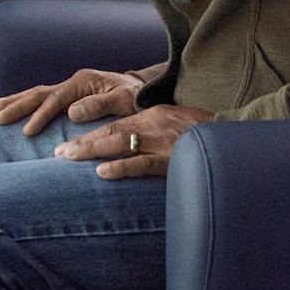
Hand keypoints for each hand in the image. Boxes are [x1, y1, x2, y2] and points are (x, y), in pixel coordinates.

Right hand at [0, 69, 145, 136]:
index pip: (55, 100)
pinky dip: (28, 102)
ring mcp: (71, 87)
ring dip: (17, 101)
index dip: (40, 115)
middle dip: (18, 105)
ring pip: (38, 93)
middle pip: (39, 93)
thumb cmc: (135, 97)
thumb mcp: (124, 101)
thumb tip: (72, 112)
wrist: (143, 90)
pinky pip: (45, 98)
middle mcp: (73, 82)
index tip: (27, 131)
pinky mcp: (71, 94)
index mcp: (82, 82)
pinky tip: (16, 106)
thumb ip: (99, 105)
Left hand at [54, 103, 214, 178]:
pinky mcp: (169, 159)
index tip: (66, 145)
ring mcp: (159, 142)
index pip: (114, 124)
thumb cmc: (203, 132)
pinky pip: (140, 163)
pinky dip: (120, 167)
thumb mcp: (174, 123)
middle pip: (109, 131)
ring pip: (118, 143)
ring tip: (68, 158)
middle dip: (82, 142)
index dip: (89, 134)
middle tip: (58, 152)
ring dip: (91, 150)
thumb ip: (152, 132)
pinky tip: (102, 173)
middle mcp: (150, 125)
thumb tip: (131, 145)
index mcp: (150, 116)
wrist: (231, 134)